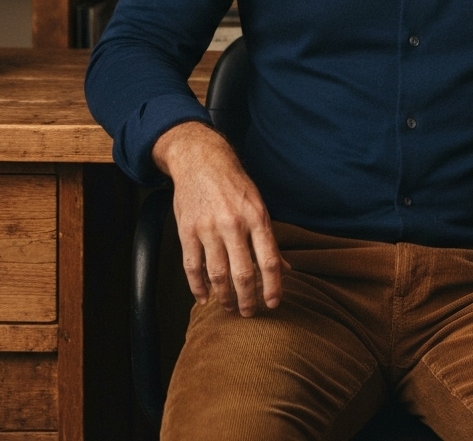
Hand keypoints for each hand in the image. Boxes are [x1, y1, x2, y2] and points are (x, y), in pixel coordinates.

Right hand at [152, 120, 288, 316]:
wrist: (202, 161)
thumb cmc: (235, 185)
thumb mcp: (258, 205)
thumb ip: (269, 238)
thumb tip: (285, 268)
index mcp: (256, 216)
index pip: (269, 260)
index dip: (273, 286)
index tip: (274, 303)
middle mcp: (233, 224)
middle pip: (242, 273)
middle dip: (248, 299)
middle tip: (249, 312)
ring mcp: (208, 228)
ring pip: (217, 274)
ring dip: (224, 296)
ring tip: (230, 306)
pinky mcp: (187, 231)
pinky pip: (192, 267)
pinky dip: (197, 287)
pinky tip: (204, 297)